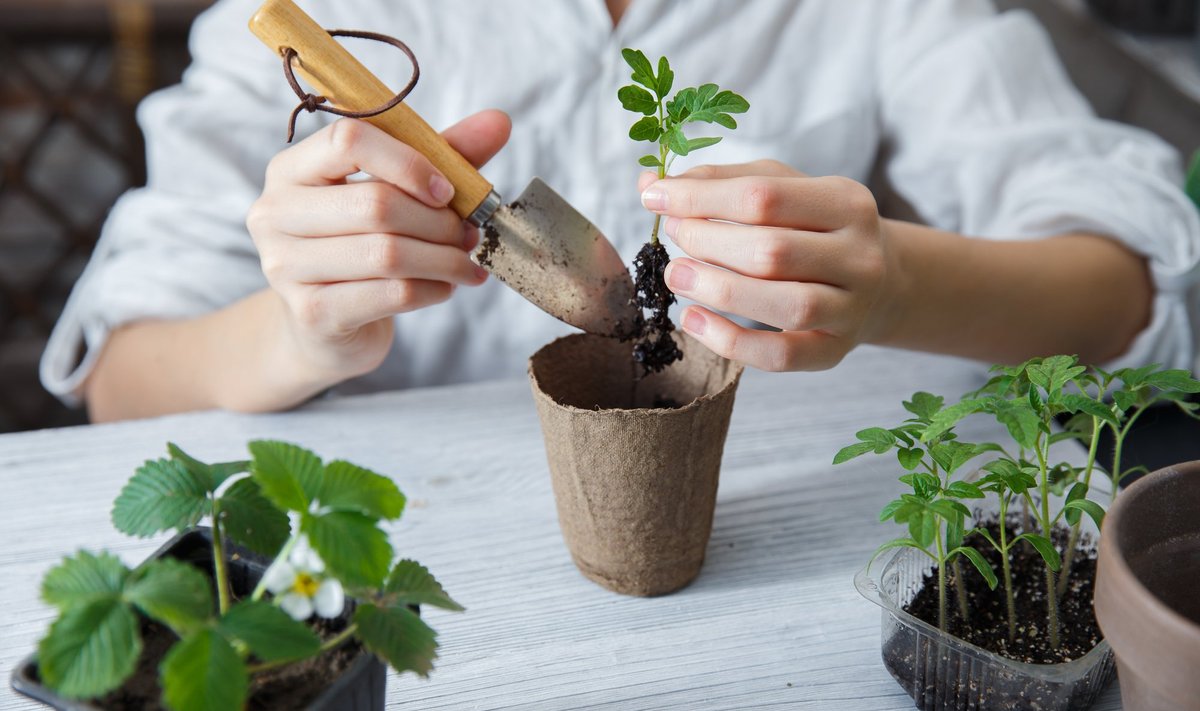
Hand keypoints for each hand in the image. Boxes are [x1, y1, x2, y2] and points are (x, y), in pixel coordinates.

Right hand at [246, 111, 509, 382]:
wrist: (326, 325)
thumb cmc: (362, 245)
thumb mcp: (398, 192)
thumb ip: (443, 155)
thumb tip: (498, 121)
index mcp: (292, 169)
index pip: (348, 140)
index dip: (410, 163)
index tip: (447, 190)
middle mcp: (276, 213)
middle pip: (375, 203)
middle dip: (438, 221)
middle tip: (469, 234)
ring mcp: (286, 266)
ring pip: (386, 253)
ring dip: (443, 259)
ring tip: (466, 262)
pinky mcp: (312, 313)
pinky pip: (391, 294)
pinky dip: (432, 289)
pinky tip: (446, 287)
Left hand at [638, 160, 893, 370]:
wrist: (879, 282)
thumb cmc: (813, 228)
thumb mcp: (780, 189)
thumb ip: (719, 183)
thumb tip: (652, 185)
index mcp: (846, 202)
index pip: (764, 197)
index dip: (700, 197)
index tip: (655, 196)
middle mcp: (859, 255)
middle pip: (773, 252)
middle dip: (707, 242)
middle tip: (674, 237)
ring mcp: (852, 308)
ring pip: (785, 305)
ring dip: (716, 290)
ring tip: (676, 274)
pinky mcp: (833, 351)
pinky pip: (781, 356)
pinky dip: (730, 341)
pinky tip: (693, 319)